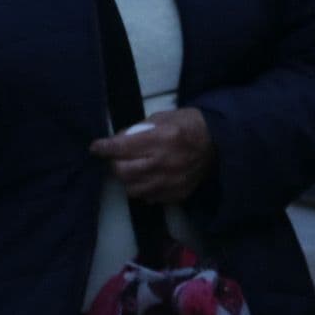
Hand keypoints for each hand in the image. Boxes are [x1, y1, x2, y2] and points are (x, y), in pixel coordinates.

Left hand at [88, 108, 213, 203]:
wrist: (218, 145)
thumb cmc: (188, 125)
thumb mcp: (163, 117)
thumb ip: (139, 129)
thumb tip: (118, 139)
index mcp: (161, 139)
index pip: (122, 147)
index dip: (104, 148)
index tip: (95, 147)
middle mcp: (164, 163)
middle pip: (123, 172)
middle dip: (114, 164)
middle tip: (115, 158)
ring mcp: (170, 182)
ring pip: (132, 188)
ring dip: (126, 179)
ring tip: (129, 169)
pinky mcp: (176, 194)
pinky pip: (148, 197)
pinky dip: (142, 188)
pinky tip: (146, 178)